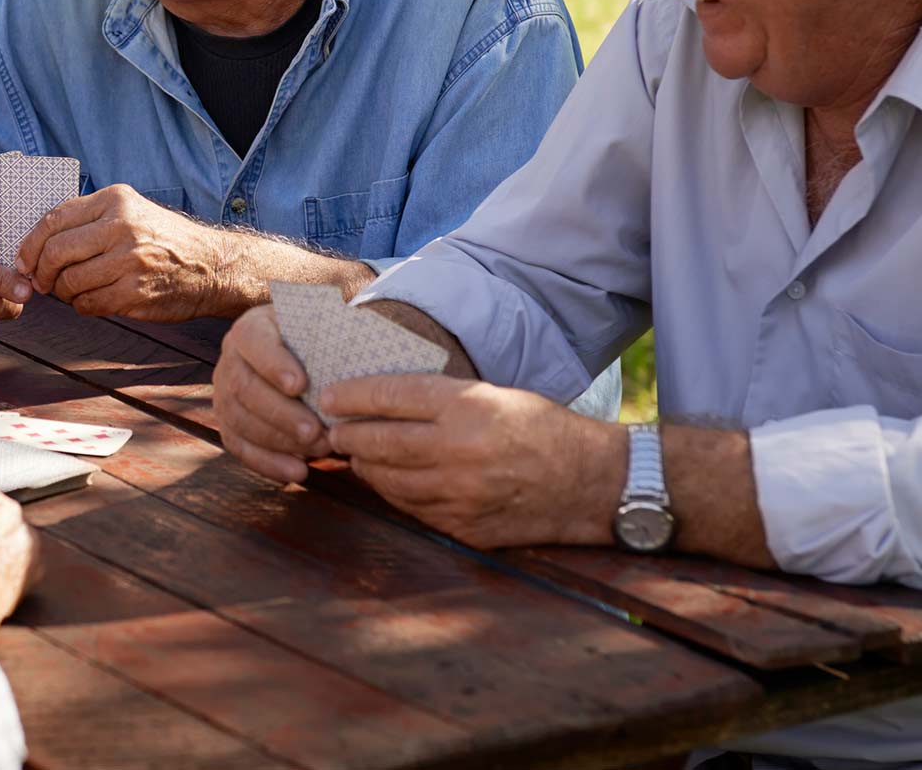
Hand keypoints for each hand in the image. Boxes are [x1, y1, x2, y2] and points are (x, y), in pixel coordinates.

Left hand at [15, 184, 236, 320]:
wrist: (212, 266)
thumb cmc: (163, 240)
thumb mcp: (130, 212)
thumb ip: (88, 220)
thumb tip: (37, 244)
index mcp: (116, 200)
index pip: (54, 220)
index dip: (30, 245)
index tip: (23, 261)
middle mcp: (122, 226)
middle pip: (55, 252)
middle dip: (41, 272)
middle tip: (42, 283)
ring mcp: (130, 260)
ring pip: (69, 282)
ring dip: (63, 293)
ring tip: (74, 291)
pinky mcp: (135, 292)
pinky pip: (89, 304)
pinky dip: (83, 306)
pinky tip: (93, 300)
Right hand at [213, 304, 329, 482]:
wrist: (303, 360)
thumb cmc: (317, 343)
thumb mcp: (321, 327)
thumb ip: (331, 331)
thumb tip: (354, 334)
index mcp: (252, 328)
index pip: (254, 341)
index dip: (273, 364)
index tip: (300, 385)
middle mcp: (231, 359)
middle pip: (244, 388)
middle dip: (280, 413)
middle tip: (316, 431)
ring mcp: (224, 393)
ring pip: (239, 420)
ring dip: (279, 441)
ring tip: (318, 450)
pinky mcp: (229, 423)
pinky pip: (240, 447)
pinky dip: (268, 463)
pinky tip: (297, 472)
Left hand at [325, 375, 619, 548]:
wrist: (591, 483)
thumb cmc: (542, 429)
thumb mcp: (496, 395)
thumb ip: (441, 399)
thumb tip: (383, 397)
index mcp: (470, 408)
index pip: (393, 396)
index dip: (354, 395)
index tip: (331, 395)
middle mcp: (459, 452)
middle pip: (380, 442)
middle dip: (348, 434)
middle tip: (332, 428)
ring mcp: (459, 495)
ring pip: (388, 480)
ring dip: (365, 466)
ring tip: (354, 454)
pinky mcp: (463, 527)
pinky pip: (410, 508)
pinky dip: (392, 492)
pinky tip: (386, 480)